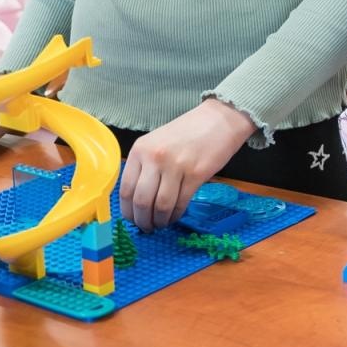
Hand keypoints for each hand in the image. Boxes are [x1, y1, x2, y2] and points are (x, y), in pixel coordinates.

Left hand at [119, 99, 255, 230]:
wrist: (220, 119)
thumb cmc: (189, 131)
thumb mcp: (158, 142)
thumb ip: (145, 166)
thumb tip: (137, 199)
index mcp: (140, 149)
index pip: (126, 188)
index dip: (127, 210)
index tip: (132, 219)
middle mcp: (155, 157)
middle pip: (141, 200)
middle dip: (142, 220)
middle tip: (146, 227)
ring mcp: (176, 166)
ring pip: (161, 205)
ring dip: (160, 220)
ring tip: (161, 224)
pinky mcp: (196, 174)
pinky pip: (181, 202)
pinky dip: (176, 214)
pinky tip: (175, 216)